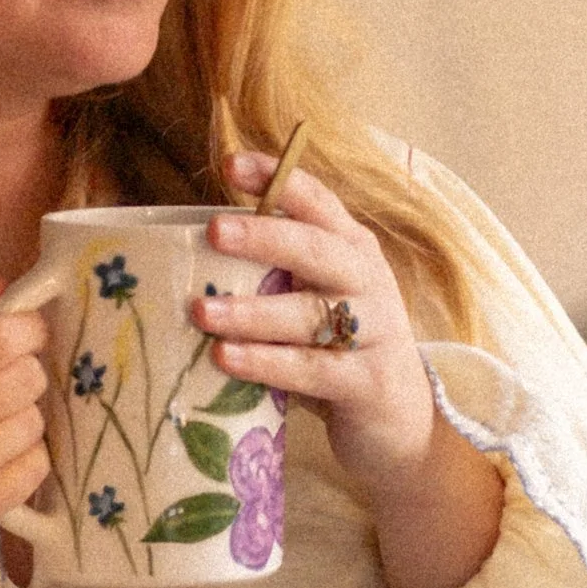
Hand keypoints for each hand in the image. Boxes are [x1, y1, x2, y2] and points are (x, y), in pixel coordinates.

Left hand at [192, 152, 502, 587]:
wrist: (403, 421)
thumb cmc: (339, 348)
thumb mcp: (316, 298)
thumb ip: (274, 272)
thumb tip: (183, 252)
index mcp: (351, 248)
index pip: (316, 201)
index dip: (277, 179)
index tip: (230, 165)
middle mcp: (367, 280)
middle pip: (318, 248)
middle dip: (265, 235)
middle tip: (213, 230)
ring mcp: (374, 331)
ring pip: (312, 313)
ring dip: (253, 312)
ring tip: (202, 311)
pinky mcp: (367, 383)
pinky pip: (313, 369)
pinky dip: (268, 363)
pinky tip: (226, 359)